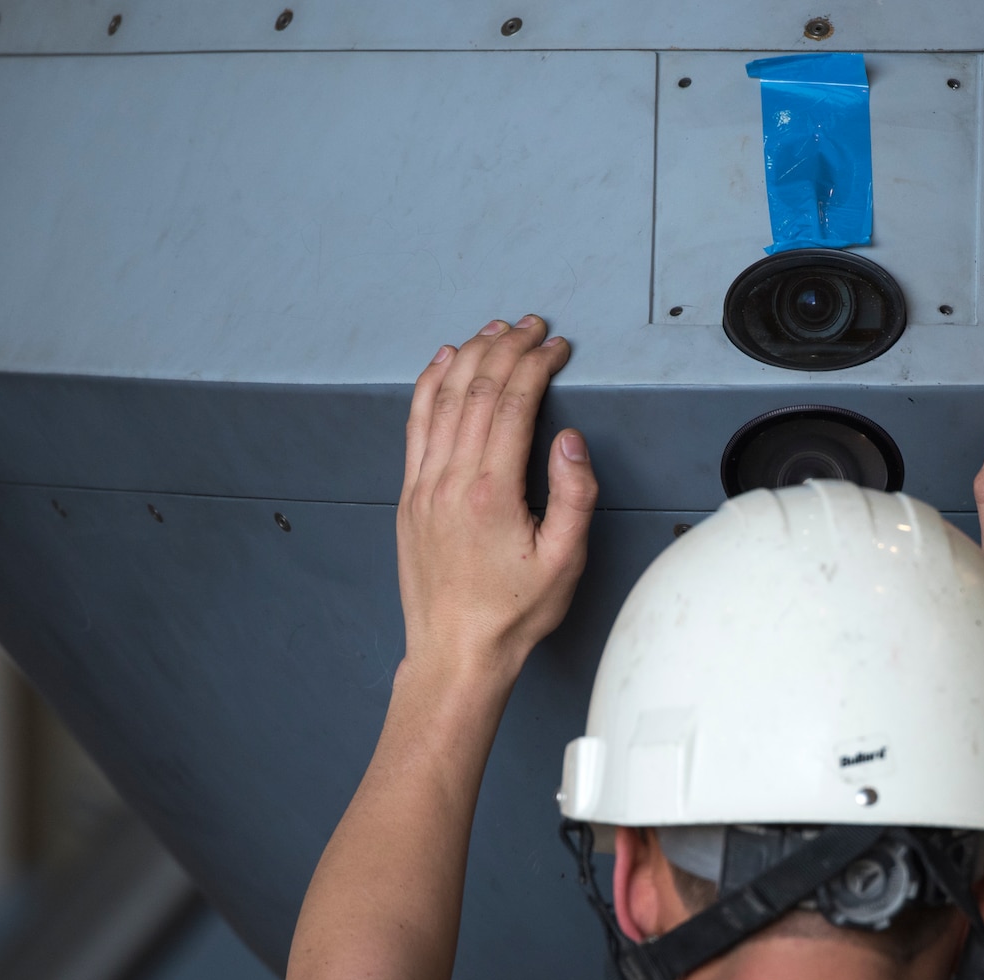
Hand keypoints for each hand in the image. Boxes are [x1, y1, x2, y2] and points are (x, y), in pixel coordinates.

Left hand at [396, 315, 596, 682]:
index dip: (537, 365)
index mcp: (491, 493)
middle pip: (477, 389)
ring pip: (442, 397)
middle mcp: (450, 481)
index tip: (556, 347)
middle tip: (532, 326)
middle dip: (507, 347)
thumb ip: (574, 495)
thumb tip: (569, 441)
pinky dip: (428, 384)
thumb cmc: (511, 614)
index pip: (513, 403)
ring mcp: (423, 485)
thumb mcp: (565, 561)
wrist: (455, 650)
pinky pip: (415, 423)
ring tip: (494, 330)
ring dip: (469, 355)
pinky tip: (442, 362)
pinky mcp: (409, 494)